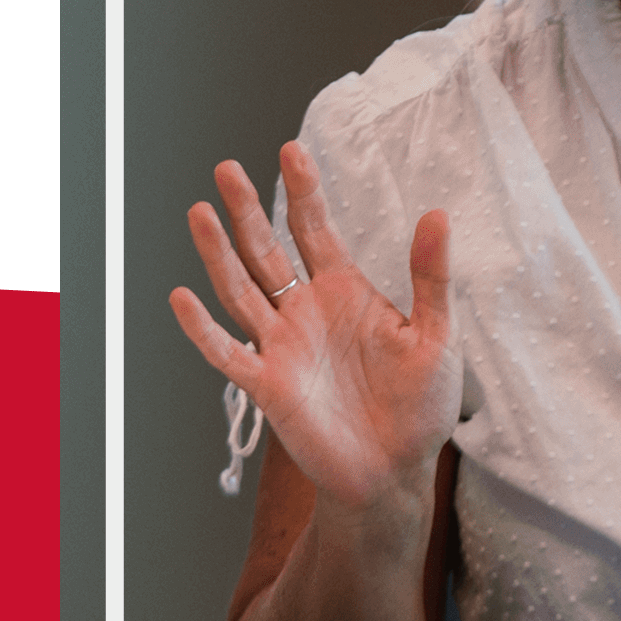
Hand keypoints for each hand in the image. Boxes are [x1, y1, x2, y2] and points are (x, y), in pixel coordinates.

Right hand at [168, 143, 458, 518]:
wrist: (396, 470)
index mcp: (345, 291)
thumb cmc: (419, 404)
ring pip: (241, 290)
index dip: (303, 191)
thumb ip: (431, 277)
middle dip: (247, 210)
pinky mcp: (268, 386)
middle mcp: (306, 311)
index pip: (316, 229)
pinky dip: (203, 328)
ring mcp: (282, 346)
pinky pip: (227, 353)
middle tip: (226, 168)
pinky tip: (182, 296)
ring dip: (219, 254)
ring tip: (200, 211)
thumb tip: (438, 213)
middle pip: (267, 250)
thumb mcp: (435, 334)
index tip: (291, 150)